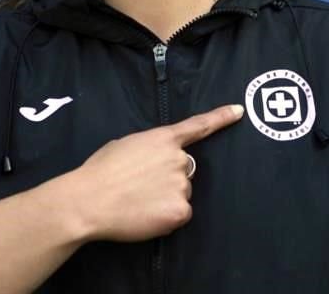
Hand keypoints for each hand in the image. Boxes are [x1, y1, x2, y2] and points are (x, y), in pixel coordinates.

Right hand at [73, 104, 243, 241]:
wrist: (89, 200)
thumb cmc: (99, 172)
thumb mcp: (124, 146)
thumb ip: (148, 149)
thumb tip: (152, 162)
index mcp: (163, 139)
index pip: (198, 126)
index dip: (221, 118)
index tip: (239, 110)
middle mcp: (178, 159)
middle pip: (184, 170)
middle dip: (169, 177)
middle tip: (140, 186)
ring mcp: (181, 185)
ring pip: (181, 193)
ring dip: (166, 198)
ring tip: (137, 200)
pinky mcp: (180, 211)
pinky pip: (180, 214)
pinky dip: (166, 217)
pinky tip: (145, 214)